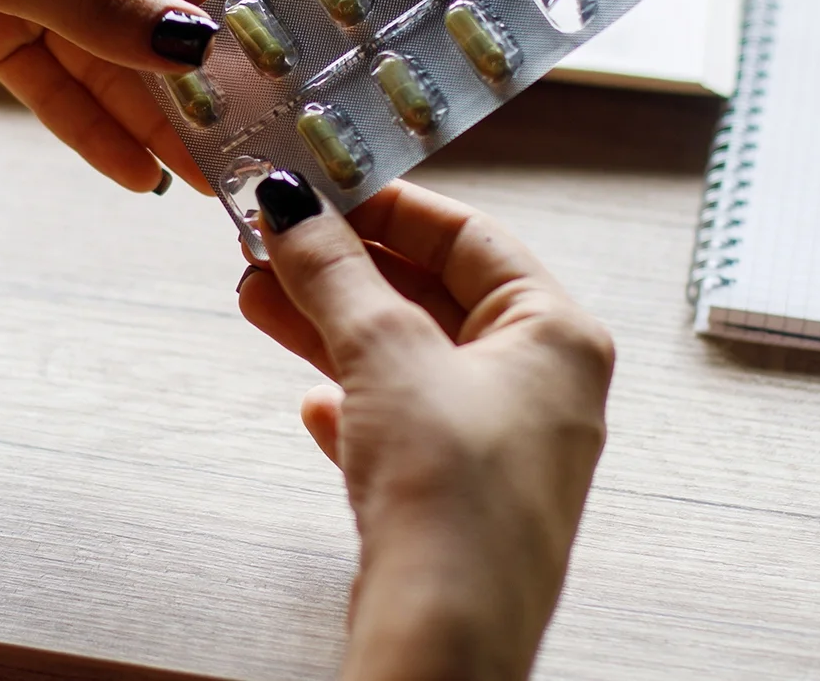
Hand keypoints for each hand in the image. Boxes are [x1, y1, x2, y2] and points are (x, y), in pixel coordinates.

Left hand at [0, 0, 265, 192]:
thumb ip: (97, 8)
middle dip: (210, 72)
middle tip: (262, 138)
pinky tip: (135, 178)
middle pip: (165, 3)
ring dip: (157, 117)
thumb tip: (199, 49)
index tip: (306, 48)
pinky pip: (61, 87)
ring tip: (208, 181)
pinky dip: (94, 130)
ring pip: (117, 57)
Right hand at [237, 175, 614, 680]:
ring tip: (261, 295)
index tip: (322, 186)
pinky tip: (311, 402)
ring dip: (333, 327)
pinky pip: (402, 426)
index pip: (471, 234)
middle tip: (276, 238)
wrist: (444, 633)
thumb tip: (295, 209)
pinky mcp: (459, 498)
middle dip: (346, 268)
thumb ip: (335, 272)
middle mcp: (543, 386)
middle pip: (434, 294)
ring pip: (409, 360)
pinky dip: (353, 404)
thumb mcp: (386, 353)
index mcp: (558, 334)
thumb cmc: (455, 499)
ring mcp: (502, 446)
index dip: (389, 205)